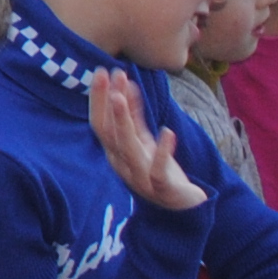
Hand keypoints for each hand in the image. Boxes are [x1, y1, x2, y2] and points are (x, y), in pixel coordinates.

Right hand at [87, 70, 204, 210]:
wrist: (179, 207)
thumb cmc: (157, 169)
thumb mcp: (144, 139)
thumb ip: (134, 114)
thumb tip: (125, 82)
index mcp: (115, 152)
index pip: (99, 123)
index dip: (98, 98)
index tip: (102, 71)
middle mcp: (121, 164)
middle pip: (106, 132)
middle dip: (103, 102)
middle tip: (105, 73)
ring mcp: (139, 176)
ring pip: (126, 147)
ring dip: (122, 120)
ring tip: (120, 95)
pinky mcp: (160, 187)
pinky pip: (157, 170)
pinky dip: (162, 151)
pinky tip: (167, 131)